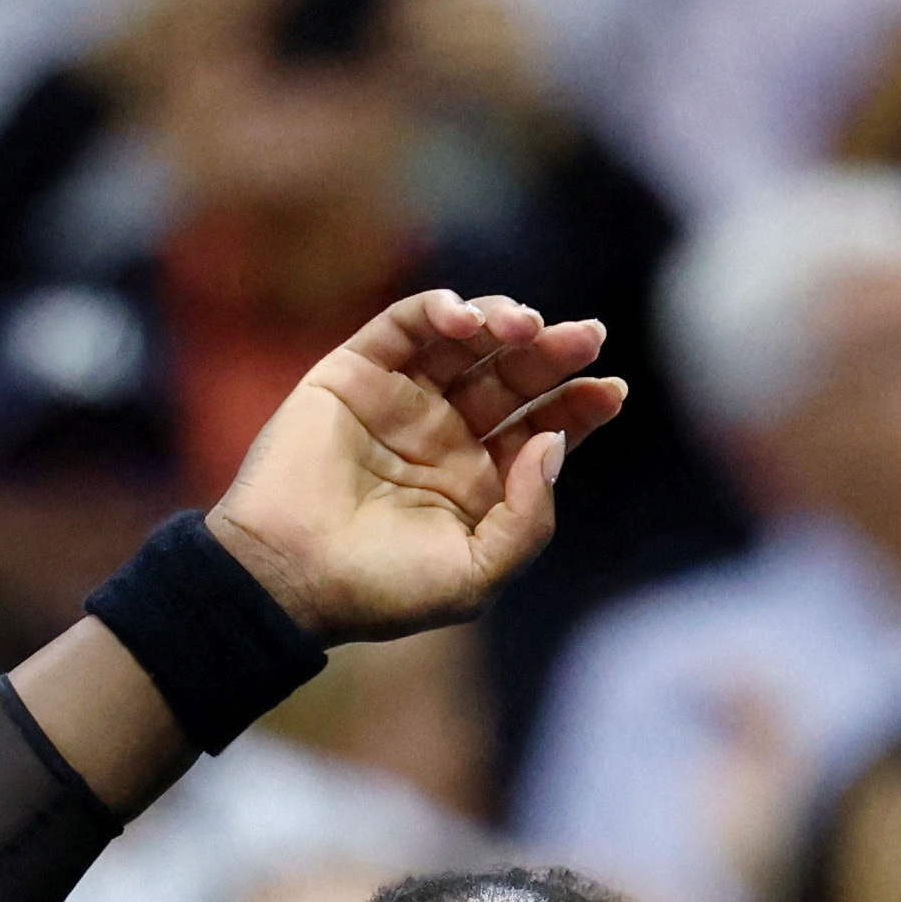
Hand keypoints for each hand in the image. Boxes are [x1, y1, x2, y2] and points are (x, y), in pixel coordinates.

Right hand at [208, 289, 624, 645]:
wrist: (289, 576)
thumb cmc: (380, 590)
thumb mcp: (476, 575)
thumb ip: (527, 517)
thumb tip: (553, 442)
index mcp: (476, 485)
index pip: (539, 430)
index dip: (578, 407)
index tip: (611, 391)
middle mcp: (443, 437)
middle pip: (512, 379)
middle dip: (554, 354)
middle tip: (588, 336)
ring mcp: (401, 400)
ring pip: (466, 344)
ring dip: (502, 322)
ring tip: (525, 326)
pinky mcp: (356, 371)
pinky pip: (406, 325)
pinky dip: (439, 311)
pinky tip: (467, 321)